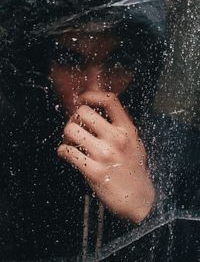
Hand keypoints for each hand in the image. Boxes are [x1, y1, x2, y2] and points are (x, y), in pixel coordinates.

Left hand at [58, 91, 154, 222]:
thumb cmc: (135, 169)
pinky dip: (63, 152)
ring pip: (71, 130)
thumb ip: (121, 128)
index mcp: (127, 130)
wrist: (139, 199)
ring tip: (72, 142)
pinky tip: (68, 155)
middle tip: (76, 127)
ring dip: (67, 135)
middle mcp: (116, 139)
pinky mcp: (93, 171)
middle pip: (83, 112)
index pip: (109, 100)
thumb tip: (100, 113)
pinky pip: (67, 152)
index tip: (82, 99)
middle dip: (74, 118)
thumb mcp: (135, 143)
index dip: (92, 95)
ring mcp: (104, 155)